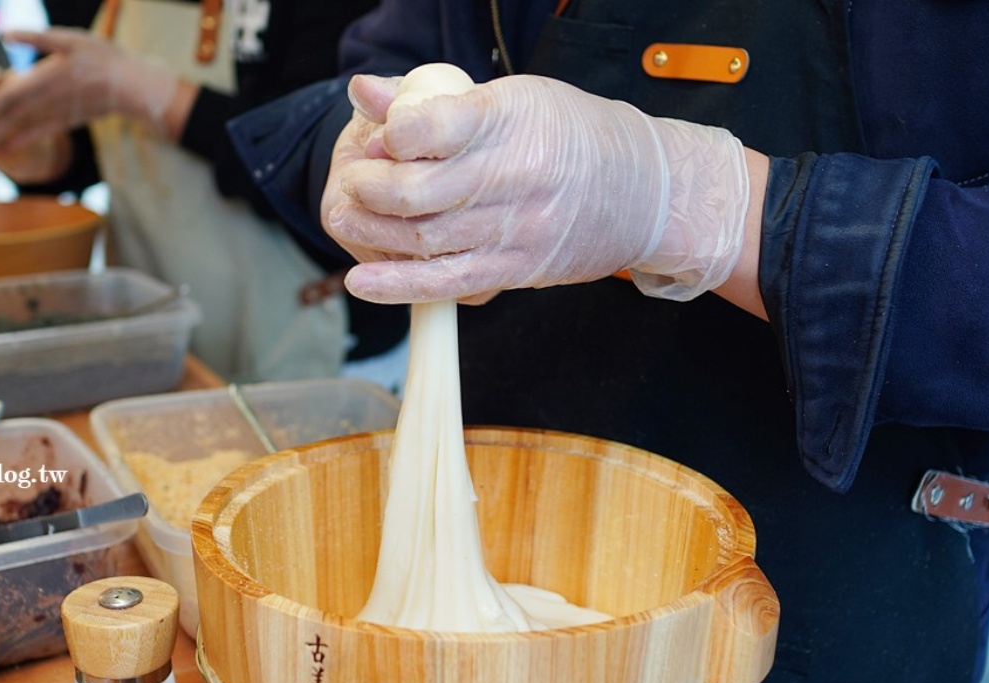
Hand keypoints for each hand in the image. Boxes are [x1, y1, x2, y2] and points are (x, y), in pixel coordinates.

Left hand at [0, 27, 179, 154]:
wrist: (133, 85)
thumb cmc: (103, 57)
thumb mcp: (70, 38)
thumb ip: (37, 36)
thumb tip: (5, 33)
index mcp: (47, 76)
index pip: (12, 93)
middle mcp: (51, 99)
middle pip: (14, 115)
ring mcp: (61, 112)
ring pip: (26, 126)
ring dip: (2, 137)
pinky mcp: (70, 119)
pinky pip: (45, 132)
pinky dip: (26, 139)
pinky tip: (10, 146)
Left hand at [325, 69, 749, 303]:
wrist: (642, 190)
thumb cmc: (569, 136)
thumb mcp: (510, 98)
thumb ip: (431, 100)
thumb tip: (361, 91)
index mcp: (510, 119)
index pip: (431, 126)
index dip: (391, 132)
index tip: (380, 134)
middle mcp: (512, 176)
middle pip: (416, 190)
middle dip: (368, 186)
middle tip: (354, 179)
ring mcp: (515, 228)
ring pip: (424, 238)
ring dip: (371, 231)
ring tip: (347, 217)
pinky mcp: (515, 268)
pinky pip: (447, 282)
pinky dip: (398, 285)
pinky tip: (362, 282)